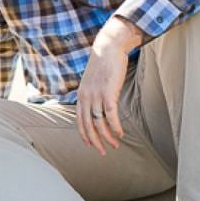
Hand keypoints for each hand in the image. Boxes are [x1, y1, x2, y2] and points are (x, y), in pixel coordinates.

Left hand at [75, 17, 142, 155]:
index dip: (85, 135)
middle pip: (88, 125)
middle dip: (96, 141)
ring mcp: (96, 95)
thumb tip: (97, 107)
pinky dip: (115, 127)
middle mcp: (86, 97)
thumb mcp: (92, 81)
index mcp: (81, 95)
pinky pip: (111, 115)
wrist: (108, 48)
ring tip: (115, 145)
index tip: (91, 145)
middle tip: (103, 152)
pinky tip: (120, 134)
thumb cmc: (102, 65)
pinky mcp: (108, 93)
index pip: (79, 121)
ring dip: (108, 136)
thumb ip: (92, 94)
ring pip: (100, 123)